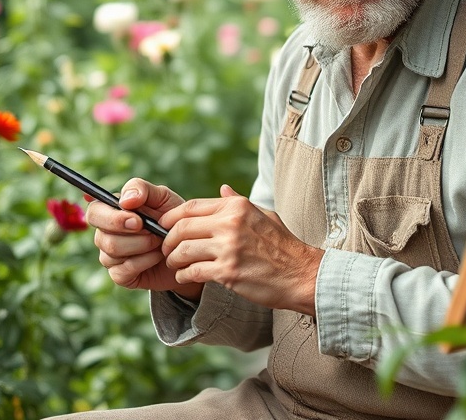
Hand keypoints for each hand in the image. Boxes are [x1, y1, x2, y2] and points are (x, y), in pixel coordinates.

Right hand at [88, 178, 203, 299]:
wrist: (186, 248)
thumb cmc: (171, 219)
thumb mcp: (163, 197)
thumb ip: (142, 189)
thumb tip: (124, 200)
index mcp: (112, 211)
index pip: (94, 211)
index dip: (112, 217)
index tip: (138, 220)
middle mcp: (105, 234)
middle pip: (101, 237)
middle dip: (129, 235)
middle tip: (153, 232)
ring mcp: (110, 256)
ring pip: (113, 253)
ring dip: (143, 246)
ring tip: (160, 241)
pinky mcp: (119, 275)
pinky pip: (124, 269)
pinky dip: (146, 261)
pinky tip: (158, 256)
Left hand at [161, 184, 323, 315]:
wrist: (301, 273)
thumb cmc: (283, 245)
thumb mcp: (263, 214)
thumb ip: (238, 202)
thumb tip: (222, 188)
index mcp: (237, 206)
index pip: (191, 206)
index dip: (171, 217)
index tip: (165, 227)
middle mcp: (231, 223)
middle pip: (181, 228)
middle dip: (168, 240)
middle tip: (166, 250)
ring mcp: (229, 248)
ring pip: (182, 251)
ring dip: (173, 260)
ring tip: (175, 265)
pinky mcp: (228, 272)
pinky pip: (192, 272)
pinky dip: (183, 276)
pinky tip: (186, 277)